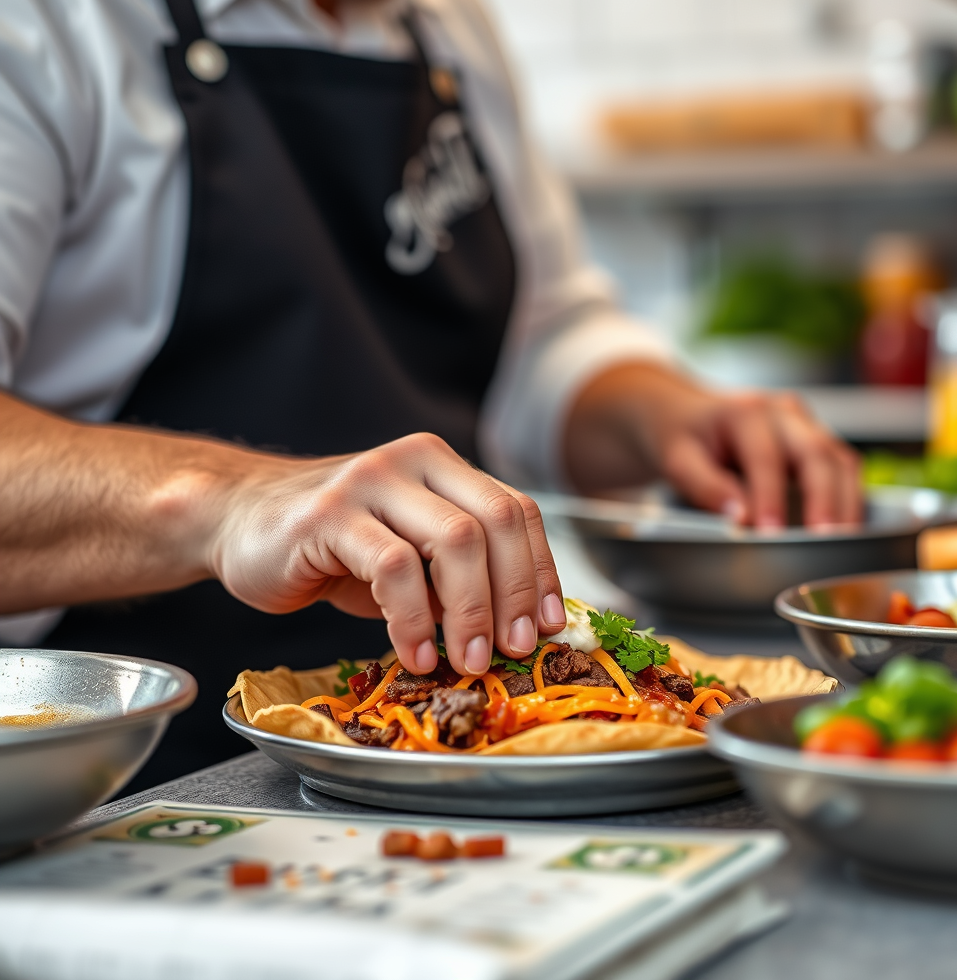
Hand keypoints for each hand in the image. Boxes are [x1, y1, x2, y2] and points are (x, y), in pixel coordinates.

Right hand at [211, 433, 566, 673]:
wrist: (238, 521)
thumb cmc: (333, 547)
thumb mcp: (409, 555)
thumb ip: (456, 575)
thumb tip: (521, 627)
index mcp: (442, 465)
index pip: (517, 510)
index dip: (541, 570)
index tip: (552, 625)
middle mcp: (414, 461)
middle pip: (495, 522)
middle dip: (515, 595)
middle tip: (516, 650)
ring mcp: (371, 480)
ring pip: (454, 541)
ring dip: (472, 612)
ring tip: (468, 661)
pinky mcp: (329, 514)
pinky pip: (394, 568)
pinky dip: (414, 620)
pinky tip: (414, 653)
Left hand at [563, 363, 861, 528]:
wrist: (684, 413)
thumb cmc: (681, 435)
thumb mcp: (676, 458)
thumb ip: (704, 486)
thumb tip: (738, 516)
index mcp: (746, 412)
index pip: (765, 458)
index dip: (771, 497)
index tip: (771, 533)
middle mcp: (783, 413)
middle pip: (817, 454)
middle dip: (826, 500)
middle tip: (826, 541)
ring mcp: (804, 425)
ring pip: (839, 460)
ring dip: (847, 502)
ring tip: (843, 542)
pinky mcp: (815, 441)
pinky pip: (841, 467)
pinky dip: (848, 496)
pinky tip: (845, 526)